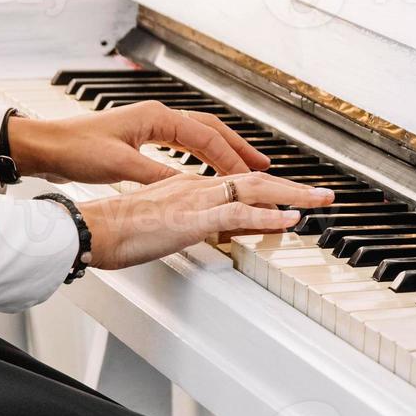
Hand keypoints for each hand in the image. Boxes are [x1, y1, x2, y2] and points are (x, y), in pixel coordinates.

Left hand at [8, 102, 269, 184]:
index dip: (232, 159)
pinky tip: (208, 168)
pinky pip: (184, 144)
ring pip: (199, 135)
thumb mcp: (120, 166)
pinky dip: (203, 155)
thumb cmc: (75, 149)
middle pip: (210, 130)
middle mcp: (157, 116)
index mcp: (156, 118)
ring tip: (245, 166)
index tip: (251, 177)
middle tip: (264, 165)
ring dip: (224, 150)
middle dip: (238, 148)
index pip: (206, 138)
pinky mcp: (143, 138)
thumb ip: (157, 175)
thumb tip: (188, 187)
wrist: (46, 146)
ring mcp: (151, 125)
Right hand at [79, 172, 334, 269]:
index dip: (270, 189)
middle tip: (324, 194)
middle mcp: (197, 187)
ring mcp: (197, 200)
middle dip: (294, 187)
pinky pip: (239, 214)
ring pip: (255, 191)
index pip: (239, 184)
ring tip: (321, 201)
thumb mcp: (161, 226)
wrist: (91, 229)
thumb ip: (190, 225)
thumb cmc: (114, 231)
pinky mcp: (193, 218)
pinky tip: (290, 219)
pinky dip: (268, 216)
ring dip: (294, 196)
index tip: (294, 196)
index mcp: (189, 187)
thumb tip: (215, 233)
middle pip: (256, 181)